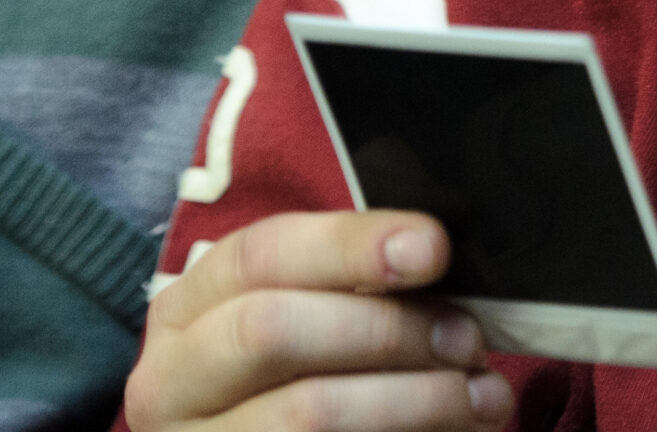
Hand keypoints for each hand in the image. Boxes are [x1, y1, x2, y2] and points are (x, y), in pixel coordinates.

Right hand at [122, 210, 515, 430]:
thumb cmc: (299, 375)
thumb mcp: (305, 317)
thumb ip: (354, 284)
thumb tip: (435, 256)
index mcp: (189, 309)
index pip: (261, 254)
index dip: (349, 244)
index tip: (432, 248)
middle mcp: (173, 380)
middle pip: (272, 330)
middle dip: (386, 329)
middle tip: (467, 339)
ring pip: (307, 412)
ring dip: (414, 401)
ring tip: (483, 398)